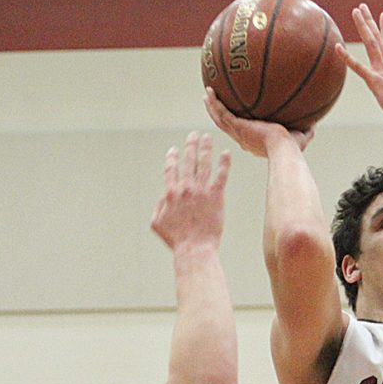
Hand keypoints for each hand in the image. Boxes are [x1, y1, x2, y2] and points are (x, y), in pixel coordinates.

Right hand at [151, 132, 229, 249]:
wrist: (194, 248)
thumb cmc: (176, 239)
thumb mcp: (156, 223)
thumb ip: (158, 206)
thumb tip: (162, 197)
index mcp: (169, 193)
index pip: (170, 169)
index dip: (172, 158)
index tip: (174, 149)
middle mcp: (184, 188)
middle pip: (188, 161)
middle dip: (190, 145)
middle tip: (194, 135)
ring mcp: (200, 191)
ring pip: (203, 164)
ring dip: (205, 148)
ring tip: (207, 137)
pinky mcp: (216, 196)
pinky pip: (220, 176)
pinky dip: (223, 163)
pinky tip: (226, 153)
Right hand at [203, 88, 312, 156]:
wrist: (284, 150)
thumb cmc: (293, 149)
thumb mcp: (301, 136)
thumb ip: (306, 130)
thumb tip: (315, 123)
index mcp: (254, 140)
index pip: (242, 131)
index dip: (236, 124)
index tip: (235, 115)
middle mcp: (243, 138)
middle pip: (226, 124)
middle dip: (219, 112)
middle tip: (214, 101)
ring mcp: (238, 133)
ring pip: (219, 118)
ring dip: (211, 105)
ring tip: (207, 93)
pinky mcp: (237, 127)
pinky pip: (221, 113)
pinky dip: (214, 102)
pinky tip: (209, 90)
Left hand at [336, 4, 382, 127]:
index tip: (382, 15)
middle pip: (378, 37)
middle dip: (369, 21)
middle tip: (362, 6)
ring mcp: (382, 70)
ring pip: (371, 43)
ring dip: (363, 26)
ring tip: (355, 12)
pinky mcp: (375, 81)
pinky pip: (358, 67)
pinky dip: (346, 57)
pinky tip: (337, 48)